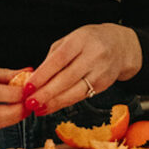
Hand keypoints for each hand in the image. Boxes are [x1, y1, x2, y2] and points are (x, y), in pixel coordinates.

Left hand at [25, 24, 141, 115]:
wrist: (120, 46)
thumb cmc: (89, 41)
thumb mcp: (70, 40)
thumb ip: (53, 56)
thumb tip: (36, 78)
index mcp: (81, 40)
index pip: (59, 59)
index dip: (43, 74)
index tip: (29, 86)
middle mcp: (93, 56)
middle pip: (67, 78)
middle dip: (46, 93)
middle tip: (30, 102)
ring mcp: (100, 72)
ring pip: (75, 91)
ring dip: (54, 102)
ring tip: (38, 108)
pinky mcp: (104, 85)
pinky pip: (81, 96)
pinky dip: (64, 103)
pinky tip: (52, 107)